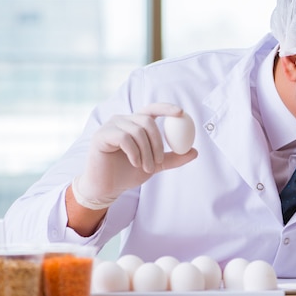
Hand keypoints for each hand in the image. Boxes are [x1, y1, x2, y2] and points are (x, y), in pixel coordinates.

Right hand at [73, 103, 197, 208]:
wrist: (107, 187)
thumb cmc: (128, 173)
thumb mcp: (155, 165)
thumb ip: (173, 158)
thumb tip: (194, 151)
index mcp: (135, 123)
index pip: (151, 109)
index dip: (166, 108)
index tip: (181, 113)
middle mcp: (122, 120)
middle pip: (147, 121)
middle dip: (157, 142)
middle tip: (159, 160)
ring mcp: (110, 126)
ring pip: (137, 131)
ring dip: (147, 152)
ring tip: (147, 167)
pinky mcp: (101, 136)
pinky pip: (124, 138)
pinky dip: (134, 152)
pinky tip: (135, 163)